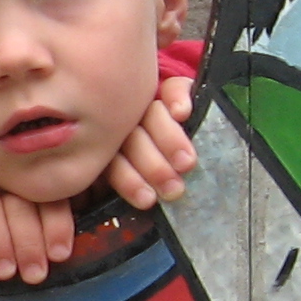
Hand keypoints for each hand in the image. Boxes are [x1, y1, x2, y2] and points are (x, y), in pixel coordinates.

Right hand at [0, 182, 75, 282]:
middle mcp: (6, 182)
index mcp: (34, 187)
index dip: (56, 224)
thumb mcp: (39, 242)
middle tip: (34, 275)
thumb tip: (64, 253)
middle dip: (28, 241)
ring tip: (4, 272)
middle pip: (19, 201)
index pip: (49, 195)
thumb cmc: (13, 252)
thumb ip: (51, 232)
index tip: (58, 254)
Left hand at [101, 75, 195, 208]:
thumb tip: (128, 213)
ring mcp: (146, 104)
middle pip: (131, 139)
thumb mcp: (144, 183)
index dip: (128, 181)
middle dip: (153, 167)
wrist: (190, 134)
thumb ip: (132, 191)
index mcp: (110, 150)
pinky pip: (171, 87)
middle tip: (174, 188)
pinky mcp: (171, 88)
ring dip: (169, 141)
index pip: (113, 162)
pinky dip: (176, 99)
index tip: (147, 200)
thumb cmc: (162, 168)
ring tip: (186, 163)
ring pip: (151, 116)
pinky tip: (182, 113)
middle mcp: (124, 124)